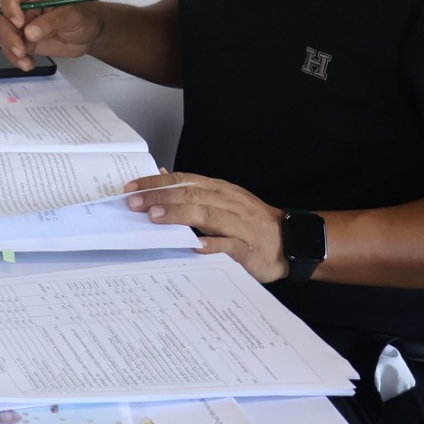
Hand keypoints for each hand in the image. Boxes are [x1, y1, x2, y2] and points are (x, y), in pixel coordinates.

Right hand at [0, 0, 107, 70]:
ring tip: (26, 61)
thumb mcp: (74, 15)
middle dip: (8, 34)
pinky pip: (13, 49)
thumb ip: (53, 22)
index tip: (19, 22)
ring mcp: (25, 24)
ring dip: (11, 49)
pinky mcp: (26, 40)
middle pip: (3, 16)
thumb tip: (29, 32)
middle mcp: (26, 6)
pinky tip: (29, 64)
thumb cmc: (86, 15)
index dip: (9, 5)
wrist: (93, 34)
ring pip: (5, 34)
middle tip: (20, 50)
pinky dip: (17, 59)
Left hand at [125, 173, 290, 283]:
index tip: (131, 188)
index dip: (157, 183)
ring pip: (207, 215)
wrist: (291, 243)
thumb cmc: (250, 222)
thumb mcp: (222, 199)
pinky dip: (212, 245)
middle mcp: (228, 203)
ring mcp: (239, 225)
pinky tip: (194, 246)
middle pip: (191, 195)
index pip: (184, 180)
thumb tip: (161, 175)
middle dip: (160, 197)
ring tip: (155, 218)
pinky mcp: (248, 248)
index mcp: (220, 190)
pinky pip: (229, 245)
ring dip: (179, 215)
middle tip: (134, 203)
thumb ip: (193, 189)